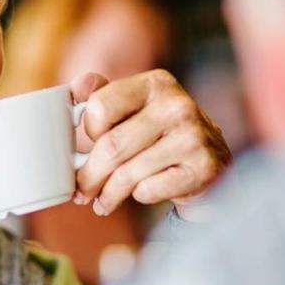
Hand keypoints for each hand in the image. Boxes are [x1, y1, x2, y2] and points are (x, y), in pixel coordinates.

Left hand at [70, 70, 231, 215]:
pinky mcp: (202, 168)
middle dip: (90, 175)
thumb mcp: (135, 107)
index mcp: (156, 83)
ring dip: (109, 194)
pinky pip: (149, 190)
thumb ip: (103, 94)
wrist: (209, 161)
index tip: (88, 144)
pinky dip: (139, 196)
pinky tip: (141, 194)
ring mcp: (193, 137)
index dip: (88, 130)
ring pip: (128, 173)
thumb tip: (75, 87)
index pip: (101, 106)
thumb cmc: (161, 134)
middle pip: (111, 146)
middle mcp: (177, 105)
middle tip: (81, 191)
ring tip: (103, 201)